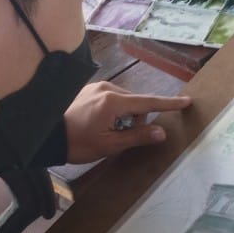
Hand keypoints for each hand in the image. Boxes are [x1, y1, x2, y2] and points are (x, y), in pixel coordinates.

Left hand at [63, 82, 191, 164]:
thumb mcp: (109, 145)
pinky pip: (112, 99)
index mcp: (113, 101)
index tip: (186, 101)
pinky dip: (115, 111)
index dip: (168, 104)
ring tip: (107, 132)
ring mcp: (97, 87)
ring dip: (125, 116)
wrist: (47, 136)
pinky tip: (100, 124)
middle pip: (136, 103)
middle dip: (137, 119)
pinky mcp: (89, 89)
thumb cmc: (78, 144)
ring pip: (124, 101)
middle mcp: (107, 88)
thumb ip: (137, 137)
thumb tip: (161, 133)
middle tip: (121, 138)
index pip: (148, 102)